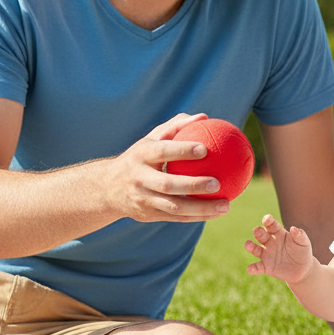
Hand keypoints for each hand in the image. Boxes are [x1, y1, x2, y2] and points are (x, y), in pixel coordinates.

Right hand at [103, 112, 230, 223]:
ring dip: (201, 209)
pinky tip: (217, 213)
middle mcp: (139, 179)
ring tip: (226, 205)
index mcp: (140, 155)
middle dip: (193, 185)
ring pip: (174, 207)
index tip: (205, 149)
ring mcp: (143, 199)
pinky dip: (197, 216)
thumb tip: (204, 116)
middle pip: (168, 184)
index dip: (182, 150)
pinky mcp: (148, 215)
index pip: (162, 152)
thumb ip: (176, 126)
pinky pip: (176, 217)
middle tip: (218, 183)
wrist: (107, 188)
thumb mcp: (151, 140)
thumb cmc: (140, 157)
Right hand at [245, 214, 317, 282]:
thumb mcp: (304, 243)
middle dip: (258, 232)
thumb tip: (294, 229)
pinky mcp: (266, 267)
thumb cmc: (303, 252)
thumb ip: (300, 235)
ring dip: (250, 246)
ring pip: (255, 249)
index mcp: (279, 233)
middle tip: (257, 231)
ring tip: (248, 245)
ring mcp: (267, 254)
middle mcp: (270, 242)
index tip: (267, 219)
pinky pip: (257, 267)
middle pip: (261, 235)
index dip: (268, 221)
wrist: (303, 269)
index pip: (272, 225)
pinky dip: (253, 268)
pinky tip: (251, 269)